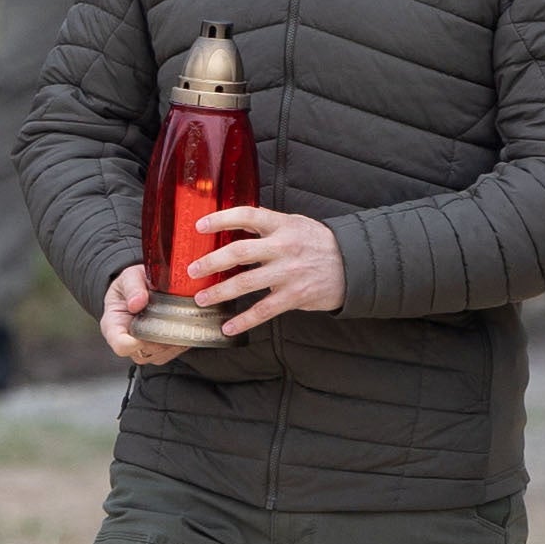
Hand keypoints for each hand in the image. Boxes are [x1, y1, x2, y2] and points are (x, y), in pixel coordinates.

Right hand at [102, 265, 195, 360]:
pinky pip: (173, 352)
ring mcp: (144, 348)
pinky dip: (180, 340)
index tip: (147, 331)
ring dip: (172, 338)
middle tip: (171, 316)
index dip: (133, 344)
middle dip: (159, 336)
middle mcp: (127, 340)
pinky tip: (182, 324)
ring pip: (160, 354)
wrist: (145, 287)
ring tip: (178, 318)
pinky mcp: (160, 351)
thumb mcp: (130, 276)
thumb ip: (132, 287)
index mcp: (113, 324)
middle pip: (144, 352)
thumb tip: (137, 302)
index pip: (120, 344)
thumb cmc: (133, 284)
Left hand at [181, 205, 346, 333]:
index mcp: (282, 225)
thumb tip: (233, 227)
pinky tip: (228, 327)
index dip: (221, 219)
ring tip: (201, 299)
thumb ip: (268, 226)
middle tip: (192, 270)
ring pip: (246, 283)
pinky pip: (264, 310)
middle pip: (240, 251)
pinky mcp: (294, 296)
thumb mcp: (295, 224)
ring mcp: (288, 273)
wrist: (352, 265)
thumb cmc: (318, 243)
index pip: (247, 216)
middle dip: (212, 261)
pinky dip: (244, 320)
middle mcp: (283, 247)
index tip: (199, 226)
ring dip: (220, 292)